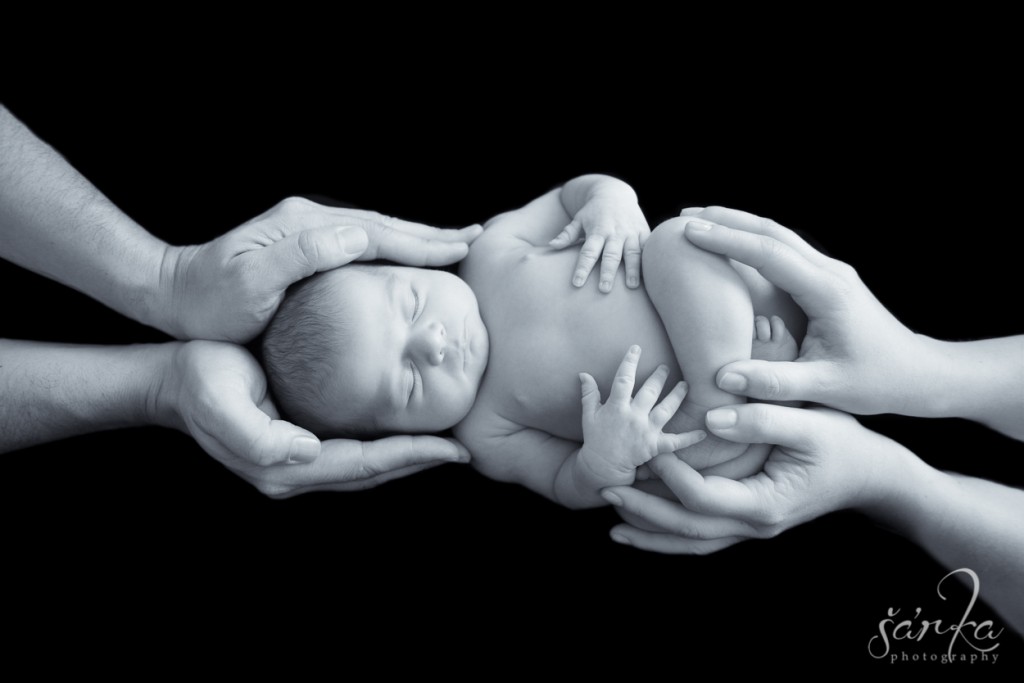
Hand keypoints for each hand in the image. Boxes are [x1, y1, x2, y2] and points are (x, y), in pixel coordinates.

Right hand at [156, 341, 468, 494]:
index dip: (409, 456)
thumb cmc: (197, 380)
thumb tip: (309, 452)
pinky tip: (404, 424)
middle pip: (372, 472)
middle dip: (418, 460)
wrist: (172, 377)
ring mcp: (297, 461)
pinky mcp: (299, 442)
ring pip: (366, 464)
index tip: (451, 448)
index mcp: (282, 466)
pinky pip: (353, 447)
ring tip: (444, 440)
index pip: (362, 465)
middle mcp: (295, 471)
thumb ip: (259, 436)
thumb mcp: (219, 401)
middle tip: (462, 448)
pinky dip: (384, 441)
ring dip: (405, 454)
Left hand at [157, 197, 481, 342]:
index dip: (423, 242)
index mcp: (305, 227)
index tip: (463, 248)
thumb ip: (302, 255)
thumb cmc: (209, 301)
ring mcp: (307, 229)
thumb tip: (358, 234)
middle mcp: (310, 220)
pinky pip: (362, 242)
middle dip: (432, 234)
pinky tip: (406, 256)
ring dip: (417, 238)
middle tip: (475, 239)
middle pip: (384, 225)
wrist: (171, 295)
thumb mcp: (249, 282)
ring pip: (376, 231)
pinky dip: (393, 247)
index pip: (377, 233)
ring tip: (453, 244)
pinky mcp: (303, 244)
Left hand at [550, 182, 649, 292]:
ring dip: (633, 269)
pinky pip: (648, 247)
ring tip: (632, 287)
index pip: (588, 252)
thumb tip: (552, 245)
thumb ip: (567, 234)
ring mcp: (631, 232)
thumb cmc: (593, 211)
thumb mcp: (578, 219)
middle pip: (611, 255)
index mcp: (597, 230)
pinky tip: (651, 276)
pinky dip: (649, 260)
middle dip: (607, 272)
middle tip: (604, 290)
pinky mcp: (644, 231)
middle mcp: (615, 232)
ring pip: (633, 252)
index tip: (577, 283)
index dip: (582, 268)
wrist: (615, 192)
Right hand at [579, 345, 703, 486]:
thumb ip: (589, 394)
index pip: (623, 379)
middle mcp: (632, 417)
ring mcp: (645, 432)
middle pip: (650, 391)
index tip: (636, 348)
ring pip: (666, 409)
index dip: (630, 362)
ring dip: (677, 395)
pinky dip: (690, 438)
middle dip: (659, 376)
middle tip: (666, 366)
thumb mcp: (589, 416)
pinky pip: (675, 442)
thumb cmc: (595, 440)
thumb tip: (583, 374)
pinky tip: (703, 432)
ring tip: (686, 384)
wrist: (602, 468)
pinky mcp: (654, 446)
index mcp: (616, 407)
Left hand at [602, 404, 907, 553]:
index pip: (702, 497)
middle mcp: (755, 525)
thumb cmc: (846, 446)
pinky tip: (649, 530)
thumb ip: (762, 419)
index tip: (647, 448)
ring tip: (613, 524)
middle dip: (644, 512)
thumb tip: (712, 417)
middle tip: (607, 491)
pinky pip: (705, 537)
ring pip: (693, 541)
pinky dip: (674, 535)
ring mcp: (753, 528)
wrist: (876, 477)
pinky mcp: (751, 521)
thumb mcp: (810, 425)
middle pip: (688, 528)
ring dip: (653, 533)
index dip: (669, 475)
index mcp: (765, 504)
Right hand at [680, 206, 932, 414]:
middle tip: (684, 218)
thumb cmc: (876, 383)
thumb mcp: (825, 388)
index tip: (690, 233)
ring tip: (700, 223)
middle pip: (772, 232)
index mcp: (827, 291)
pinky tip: (733, 245)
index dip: (728, 241)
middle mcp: (829, 272)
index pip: (769, 254)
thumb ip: (774, 382)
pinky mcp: (827, 280)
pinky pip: (785, 249)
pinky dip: (753, 240)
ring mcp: (830, 272)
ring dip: (739, 224)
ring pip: (779, 235)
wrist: (919, 375)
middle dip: (727, 220)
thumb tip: (722, 376)